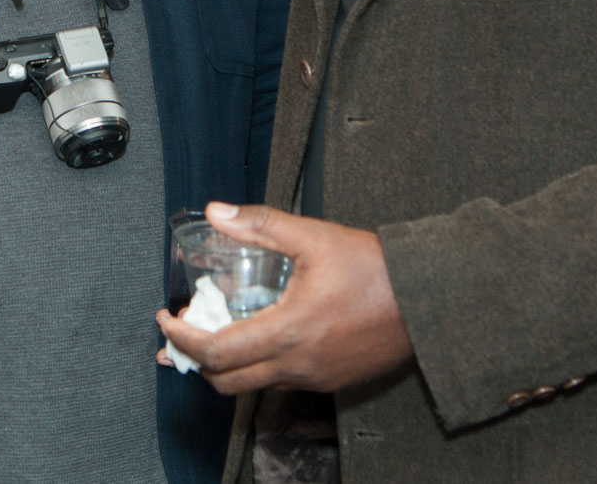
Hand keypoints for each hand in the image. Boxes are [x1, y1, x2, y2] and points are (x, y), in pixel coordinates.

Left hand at [154, 203, 411, 395]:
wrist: (430, 299)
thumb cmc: (375, 268)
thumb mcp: (313, 237)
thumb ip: (260, 225)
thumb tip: (217, 210)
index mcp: (287, 332)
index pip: (215, 352)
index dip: (181, 338)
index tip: (166, 318)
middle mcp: (297, 366)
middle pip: (226, 382)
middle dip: (196, 359)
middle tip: (186, 330)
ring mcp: (315, 379)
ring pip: (254, 385)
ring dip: (228, 364)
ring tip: (217, 330)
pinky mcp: (333, 381)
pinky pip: (282, 382)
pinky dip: (259, 366)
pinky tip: (261, 335)